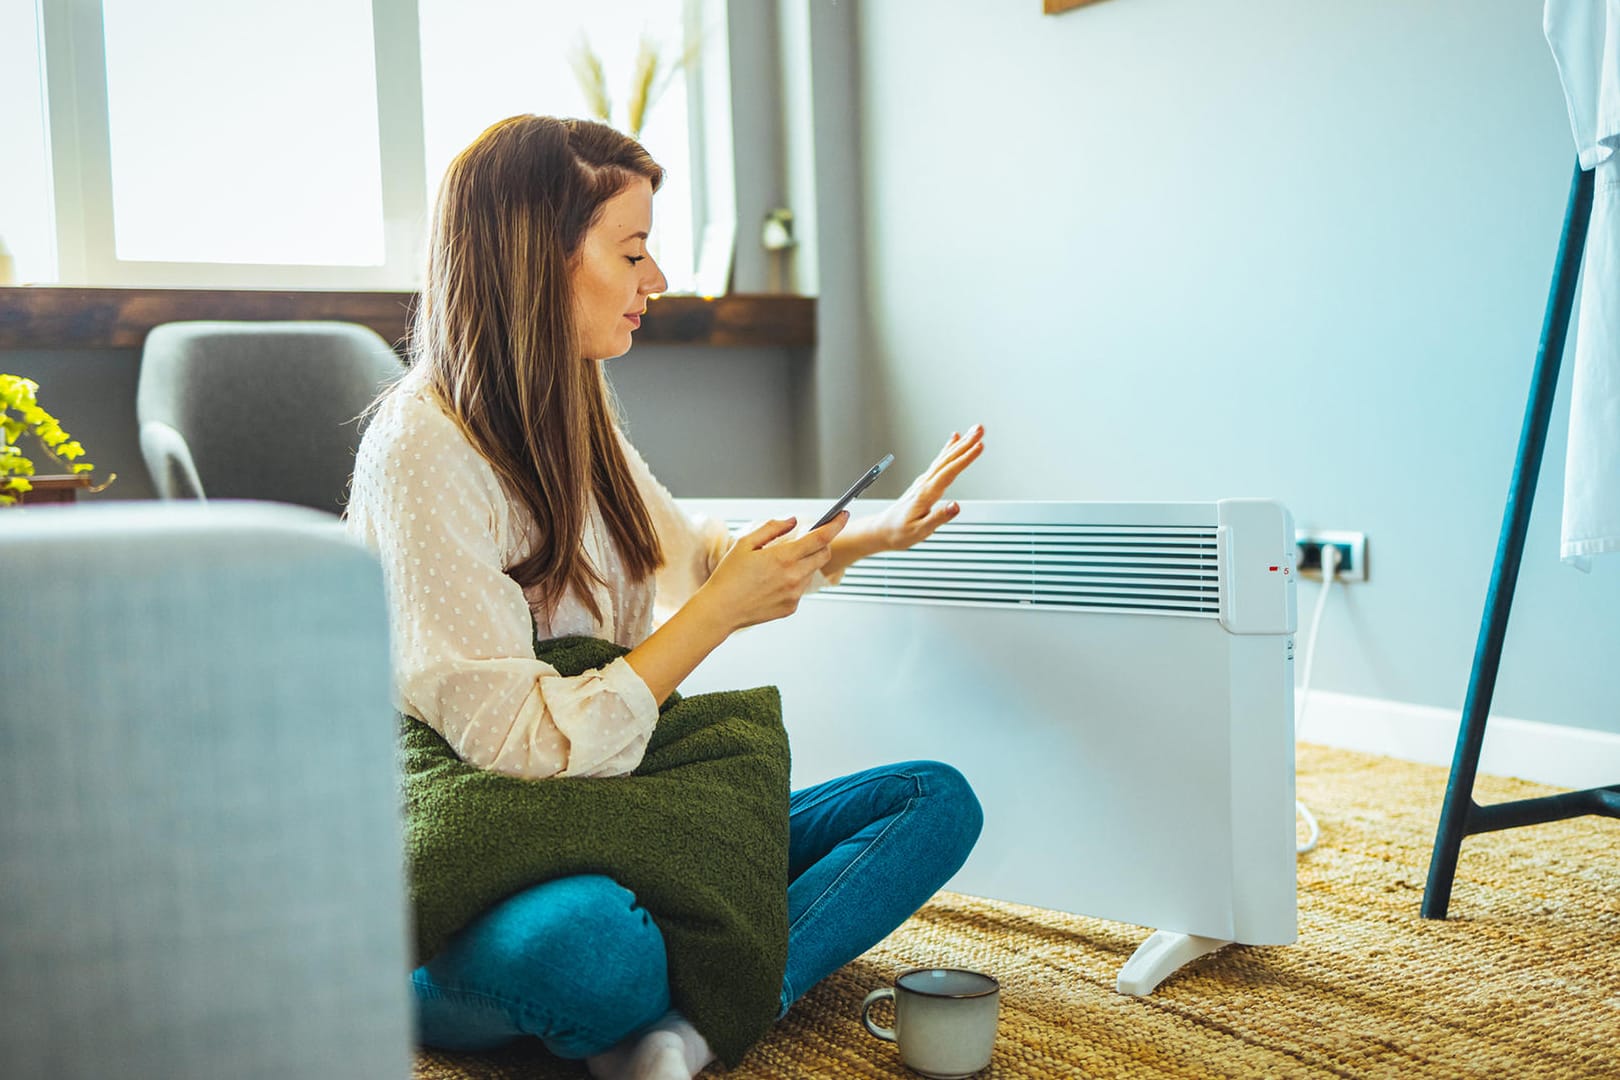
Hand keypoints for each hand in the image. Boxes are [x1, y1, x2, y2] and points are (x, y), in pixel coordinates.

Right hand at [695, 513, 850, 632]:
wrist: (720, 610)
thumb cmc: (729, 577)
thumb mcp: (745, 543)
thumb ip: (772, 528)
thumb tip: (792, 521)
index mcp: (783, 557)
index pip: (820, 537)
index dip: (835, 524)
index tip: (843, 515)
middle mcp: (794, 577)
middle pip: (823, 554)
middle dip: (822, 544)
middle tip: (808, 539)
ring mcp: (795, 594)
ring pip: (811, 572)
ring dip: (804, 563)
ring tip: (776, 566)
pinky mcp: (791, 607)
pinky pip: (800, 588)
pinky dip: (793, 581)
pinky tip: (772, 583)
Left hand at [871, 424, 984, 551]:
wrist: (883, 530)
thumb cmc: (899, 532)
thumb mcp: (920, 531)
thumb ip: (938, 518)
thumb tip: (955, 506)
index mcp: (926, 494)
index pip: (949, 472)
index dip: (965, 459)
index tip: (978, 446)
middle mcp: (925, 483)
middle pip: (948, 459)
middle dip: (966, 444)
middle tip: (980, 430)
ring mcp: (924, 481)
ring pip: (945, 458)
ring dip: (960, 444)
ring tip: (973, 431)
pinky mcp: (925, 482)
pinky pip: (940, 462)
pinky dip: (948, 449)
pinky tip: (954, 440)